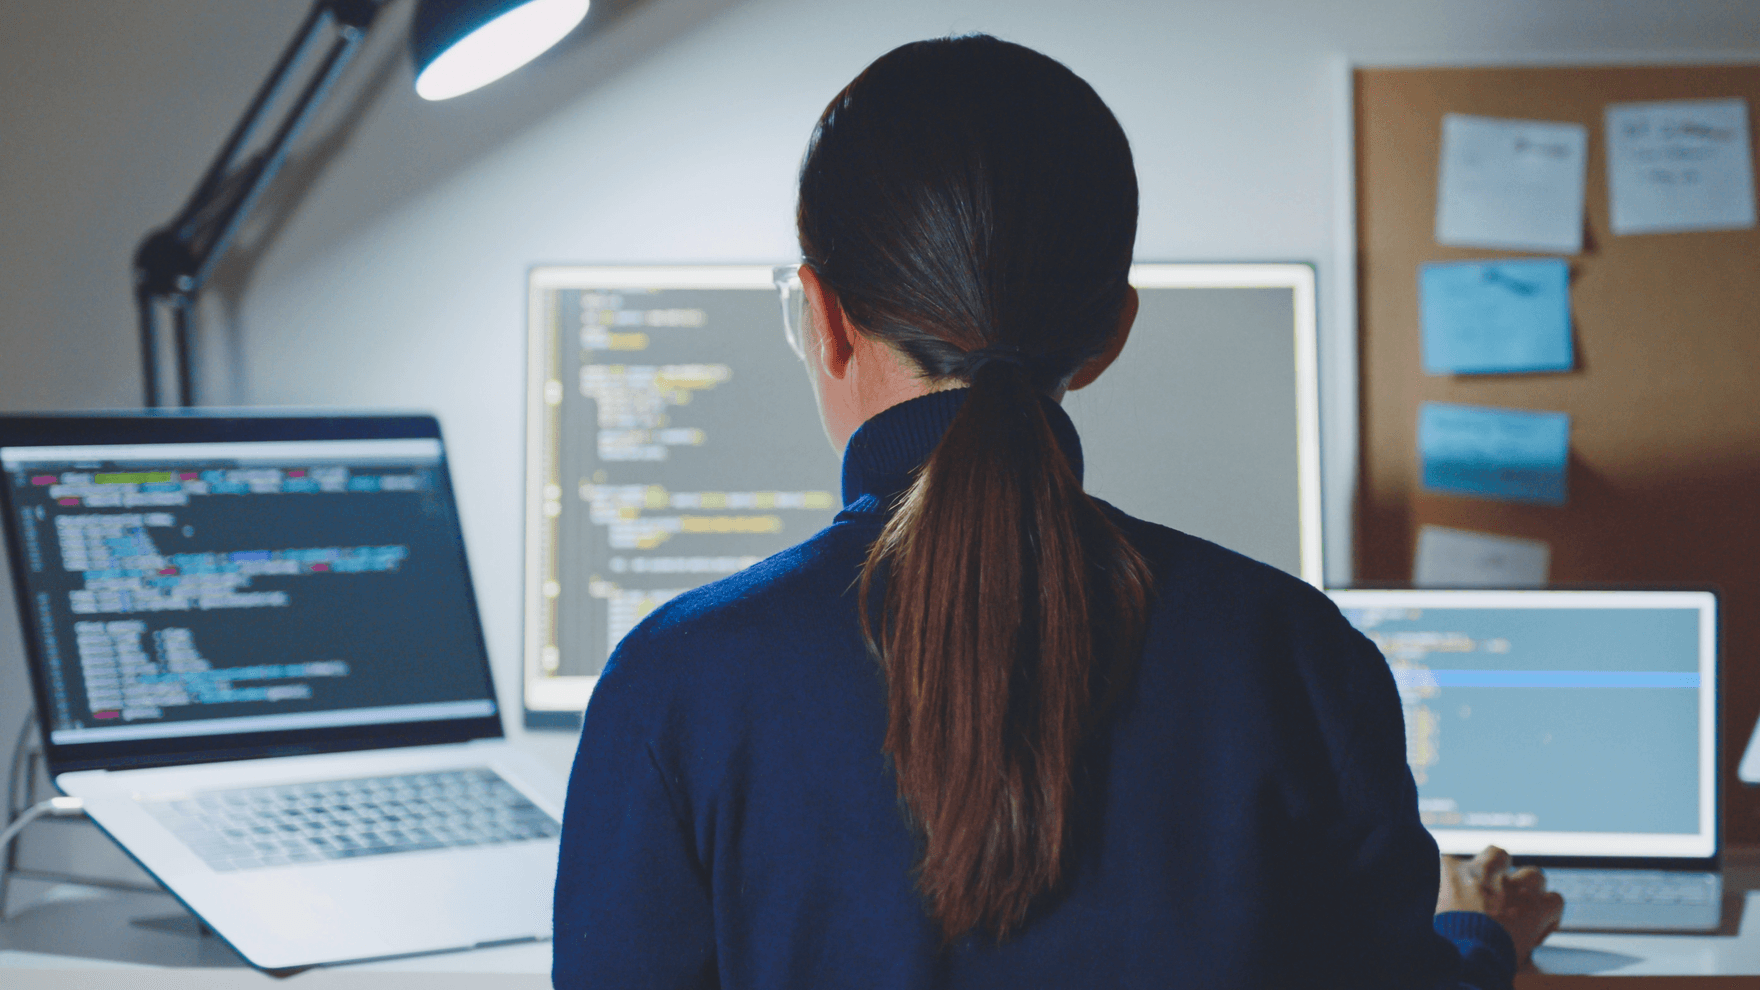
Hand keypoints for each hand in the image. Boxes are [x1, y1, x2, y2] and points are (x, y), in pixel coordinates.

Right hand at [1436, 845, 1564, 964]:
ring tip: (1524, 912)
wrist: (1464, 958)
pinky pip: (1554, 901)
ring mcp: (1514, 887)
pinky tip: (1540, 928)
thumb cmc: (1441, 940)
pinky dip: (1550, 914)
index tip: (1467, 898)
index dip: (1466, 881)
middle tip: (1500, 896)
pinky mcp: (1537, 907)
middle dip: (1502, 871)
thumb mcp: (1428, 914)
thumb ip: (1439, 904)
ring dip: (1531, 892)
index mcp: (1450, 870)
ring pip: (1533, 875)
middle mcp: (1484, 871)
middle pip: (1498, 854)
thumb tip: (1442, 910)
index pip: (1457, 863)